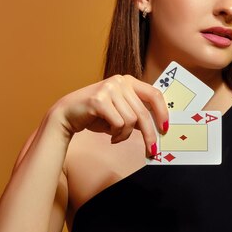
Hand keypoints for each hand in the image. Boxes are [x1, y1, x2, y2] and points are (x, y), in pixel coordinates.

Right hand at [50, 75, 167, 154]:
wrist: (67, 114)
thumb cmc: (96, 114)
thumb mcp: (120, 112)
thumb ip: (137, 114)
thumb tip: (157, 127)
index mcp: (128, 81)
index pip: (154, 94)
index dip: (163, 112)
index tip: (165, 129)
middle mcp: (120, 81)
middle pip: (143, 112)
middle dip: (149, 134)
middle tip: (152, 150)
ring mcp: (109, 89)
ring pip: (131, 120)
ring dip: (125, 135)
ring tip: (116, 136)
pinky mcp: (99, 100)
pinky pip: (118, 124)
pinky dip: (116, 134)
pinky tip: (110, 135)